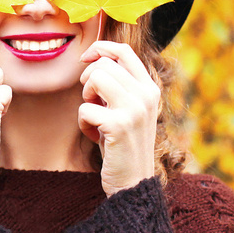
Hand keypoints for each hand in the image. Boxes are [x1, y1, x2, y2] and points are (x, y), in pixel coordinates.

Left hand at [78, 41, 158, 196]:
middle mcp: (146, 95)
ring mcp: (134, 109)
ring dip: (86, 99)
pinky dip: (83, 123)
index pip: (124, 51)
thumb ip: (119, 85)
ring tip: (95, 117)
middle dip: (88, 82)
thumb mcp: (128, 109)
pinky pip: (85, 109)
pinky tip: (95, 137)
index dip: (100, 48)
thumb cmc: (123, 144)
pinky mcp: (119, 125)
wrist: (133, 183)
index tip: (86, 58)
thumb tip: (95, 58)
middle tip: (93, 103)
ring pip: (95, 78)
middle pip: (103, 65)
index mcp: (150, 88)